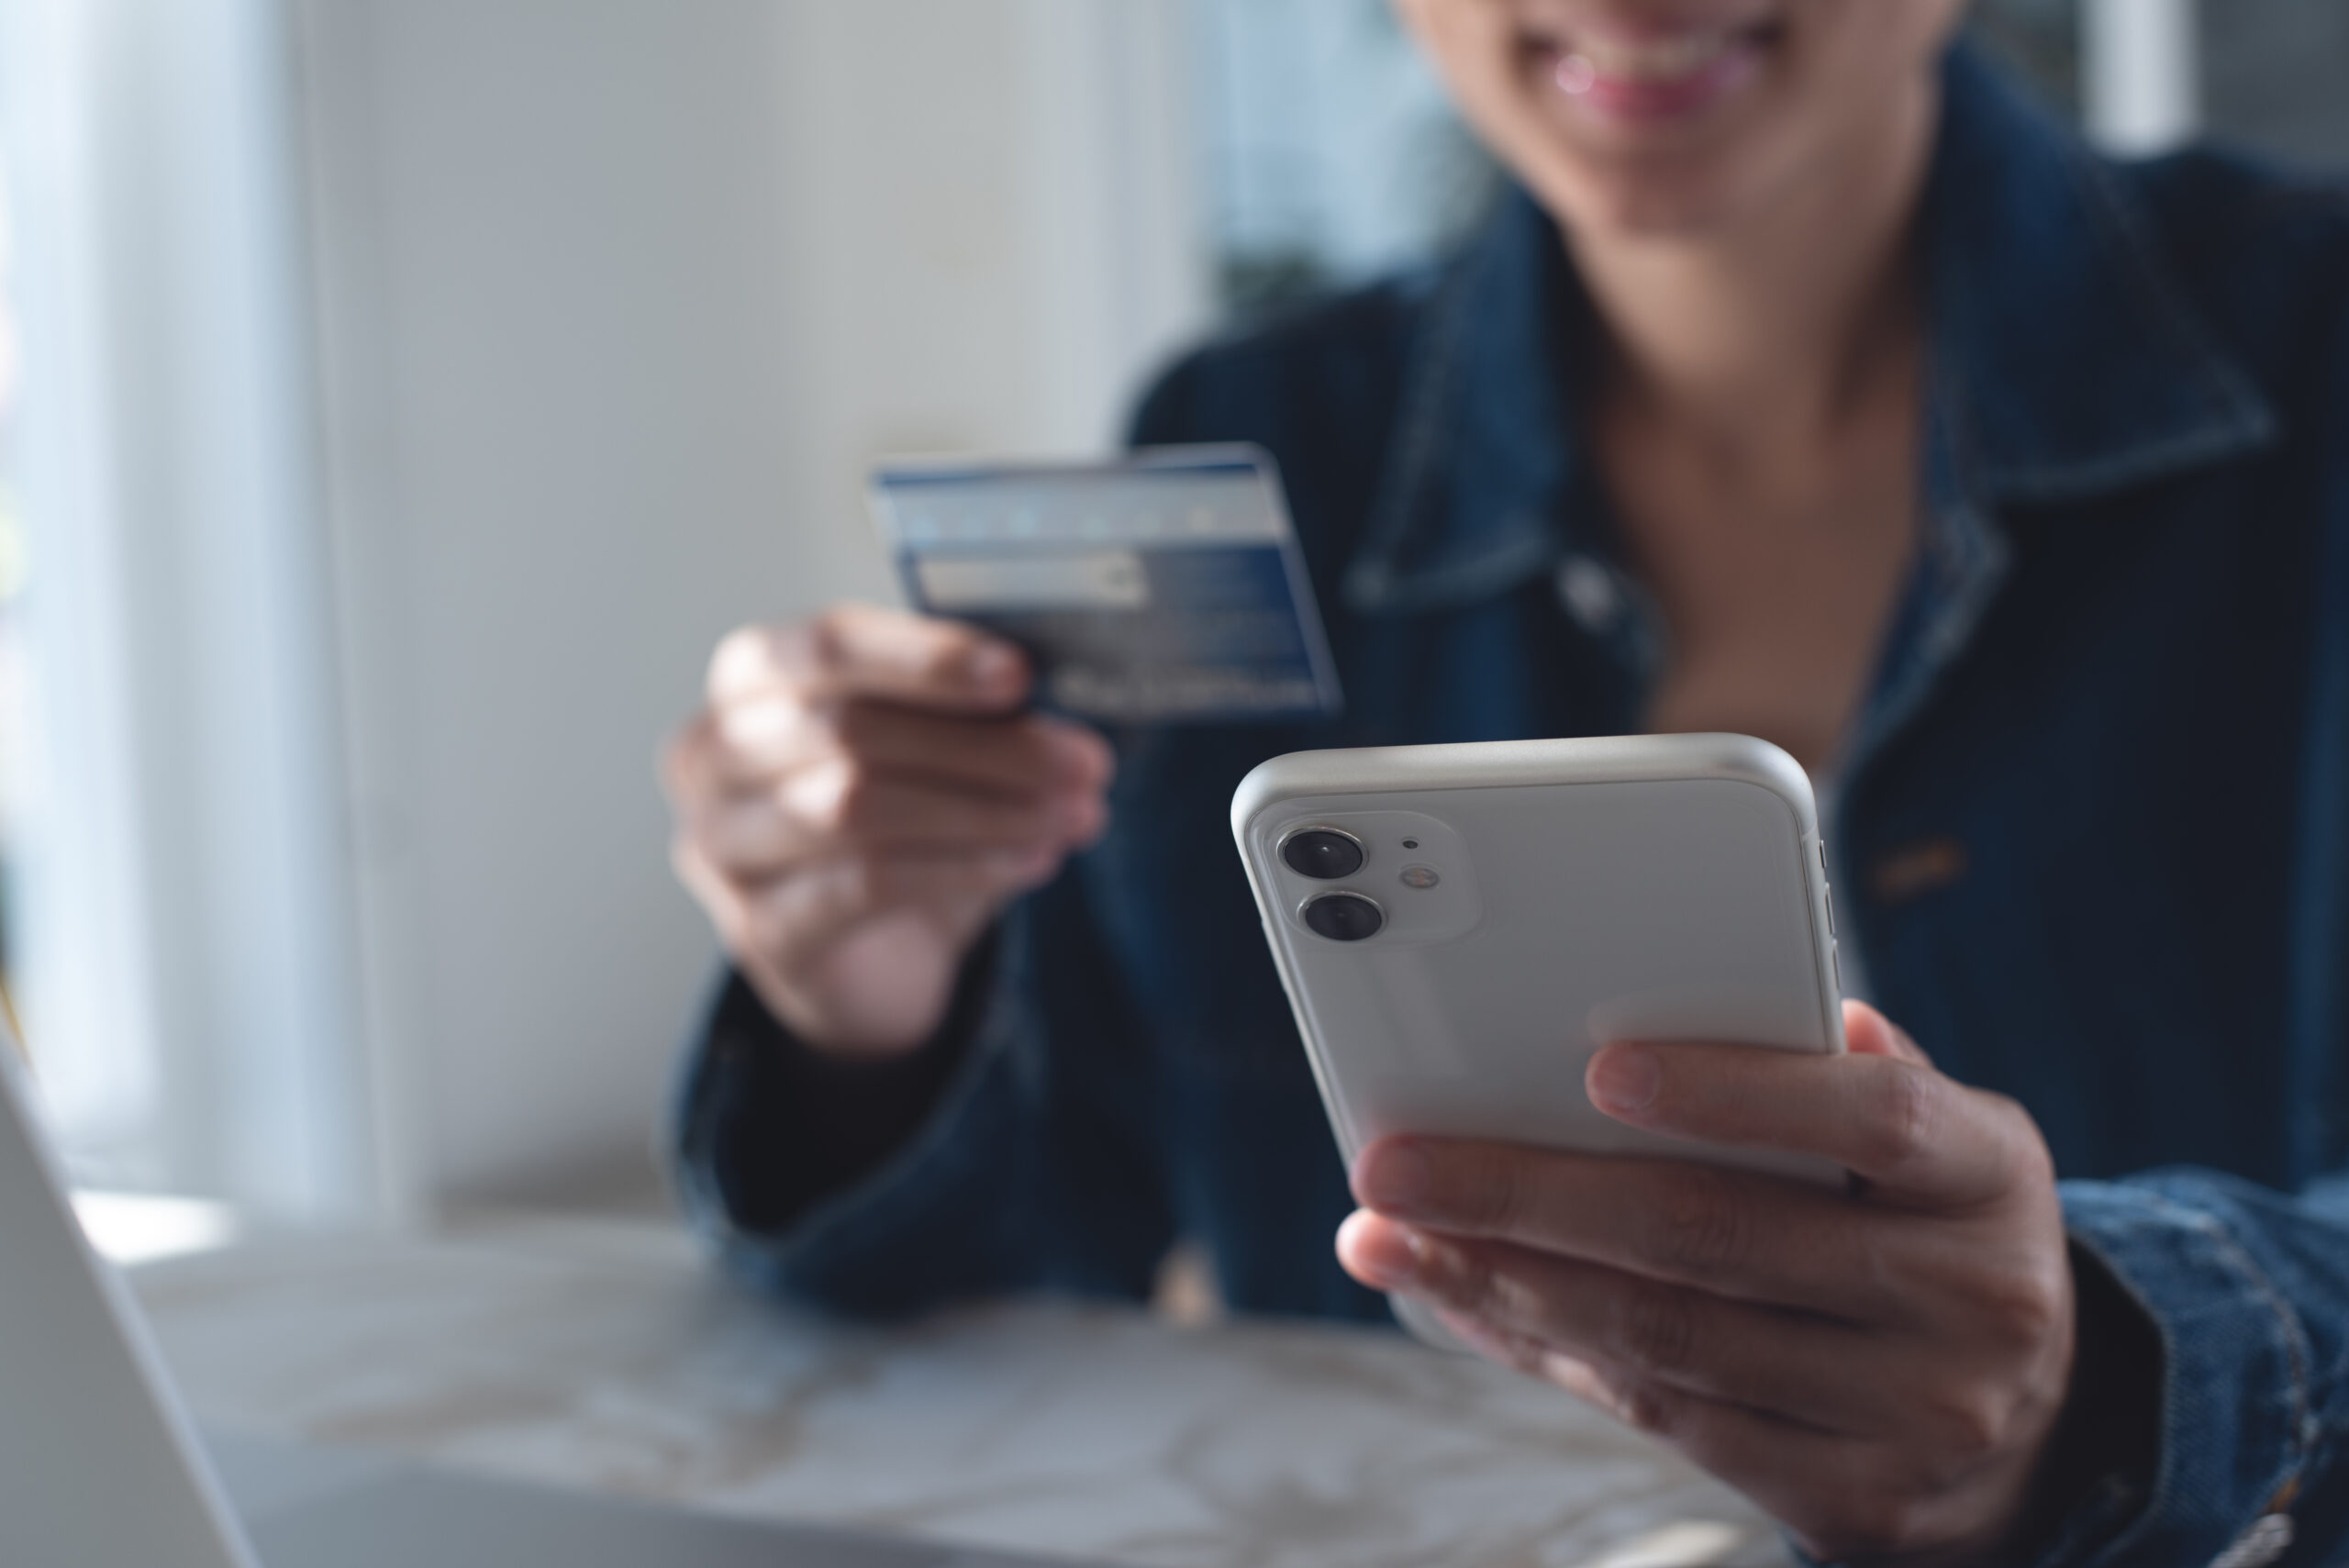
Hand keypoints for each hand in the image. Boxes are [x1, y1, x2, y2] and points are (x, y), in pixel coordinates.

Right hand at [663, 604, 1112, 1055]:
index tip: (1020, 674)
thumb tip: (1049, 702)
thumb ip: (962, 709)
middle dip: (986, 745)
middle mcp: (713, 755)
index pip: (829, 647)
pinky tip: (1033, 862)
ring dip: (986, 810)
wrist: (861, 957)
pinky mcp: (761, 928)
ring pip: (859, 808)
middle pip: (852, 729)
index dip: (926, 658)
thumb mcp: (923, 746)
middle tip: (1084, 760)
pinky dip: (965, 868)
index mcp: (751, 679)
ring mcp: (723, 847)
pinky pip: (867, 885)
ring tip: (1074, 815)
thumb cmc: (890, 821)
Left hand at [1335, 1002, 2075, 1563]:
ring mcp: (1915, 1417)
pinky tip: (1470, 1304)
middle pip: (1717, 1236)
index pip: (1871, 1116)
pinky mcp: (1852, 1501)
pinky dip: (1548, 1355)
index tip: (1603, 1069)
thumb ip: (1839, 1073)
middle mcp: (1972, 1303)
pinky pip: (1666, 1422)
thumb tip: (1750, 992)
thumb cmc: (1933, 1228)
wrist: (2038, 1420)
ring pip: (1668, 1340)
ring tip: (1397, 1237)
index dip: (1739, 1092)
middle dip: (1530, 1195)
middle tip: (1398, 1163)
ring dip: (1505, 1283)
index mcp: (1989, 1176)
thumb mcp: (1934, 1141)